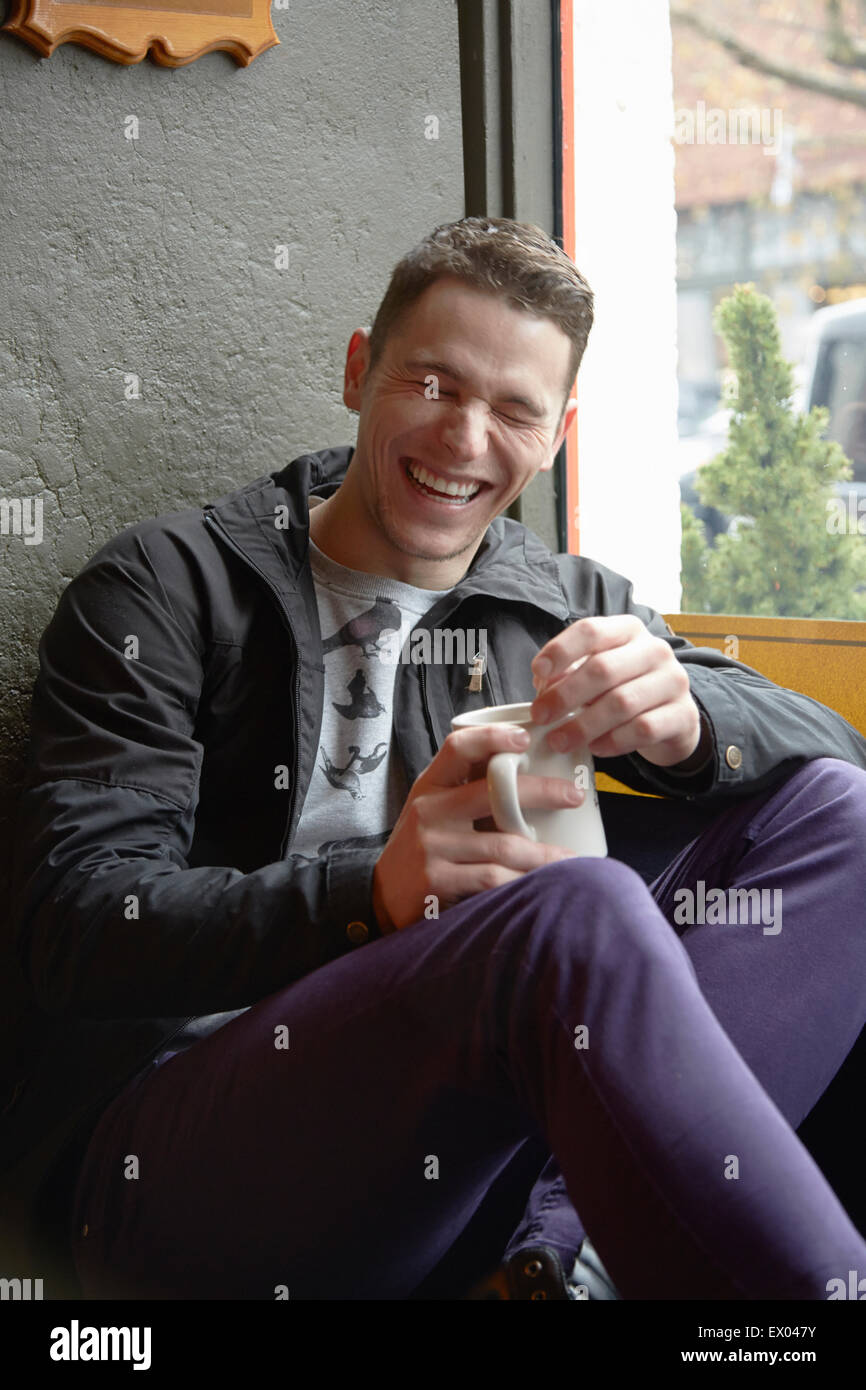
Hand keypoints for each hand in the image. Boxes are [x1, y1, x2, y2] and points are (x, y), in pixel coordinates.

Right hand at [372, 724, 582, 931]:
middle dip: (542, 792)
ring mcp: (432, 847)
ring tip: (572, 858)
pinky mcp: (436, 882)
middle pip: (492, 793)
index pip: (458, 747)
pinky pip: (491, 879)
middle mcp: (428, 811)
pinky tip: (542, 887)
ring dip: (544, 854)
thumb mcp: (434, 810)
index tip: (527, 738)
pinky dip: (522, 882)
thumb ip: (467, 791)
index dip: (493, 738)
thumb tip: (530, 772)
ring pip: (502, 845)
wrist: (381, 897)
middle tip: (575, 796)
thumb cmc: (423, 847)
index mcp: (430, 785)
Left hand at [529, 615, 703, 769]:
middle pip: (602, 669)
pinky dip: (613, 741)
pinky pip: (642, 729)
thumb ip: (569, 674)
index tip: (537, 672)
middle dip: (564, 695)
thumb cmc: (624, 690)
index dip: (560, 650)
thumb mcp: (597, 675)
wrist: (672, 717)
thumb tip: (543, 685)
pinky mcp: (683, 714)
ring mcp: (673, 681)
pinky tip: (595, 747)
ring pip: (621, 703)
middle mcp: (654, 650)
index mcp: (628, 630)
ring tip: (560, 740)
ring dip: (583, 725)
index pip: (591, 630)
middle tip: (540, 716)